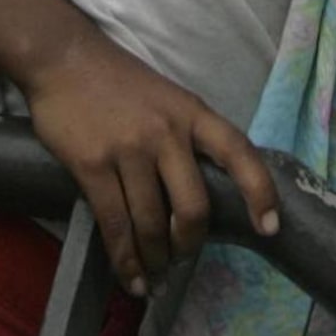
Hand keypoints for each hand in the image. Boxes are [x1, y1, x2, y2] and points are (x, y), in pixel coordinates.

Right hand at [22, 34, 280, 294]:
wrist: (65, 59)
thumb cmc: (120, 82)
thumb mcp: (169, 100)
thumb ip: (188, 137)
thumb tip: (202, 191)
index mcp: (193, 113)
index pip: (239, 152)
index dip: (259, 191)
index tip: (270, 227)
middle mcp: (168, 132)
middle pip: (194, 205)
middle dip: (190, 242)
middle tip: (182, 257)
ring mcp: (130, 149)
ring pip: (152, 222)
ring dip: (156, 257)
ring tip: (154, 273)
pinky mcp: (94, 166)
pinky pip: (115, 224)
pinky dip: (125, 259)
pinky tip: (132, 276)